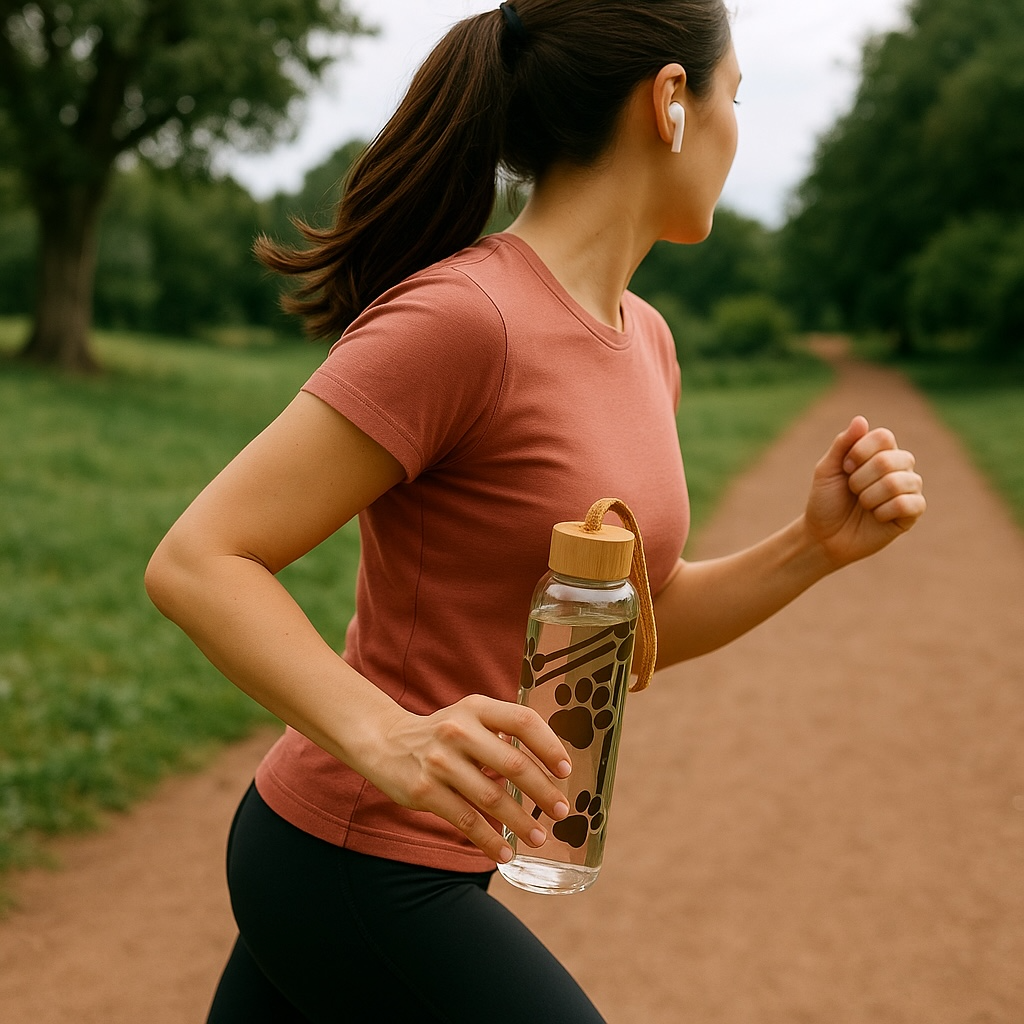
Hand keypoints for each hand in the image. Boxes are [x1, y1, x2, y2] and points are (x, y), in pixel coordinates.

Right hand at [366, 694, 572, 863]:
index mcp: (477, 708)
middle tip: (561, 810)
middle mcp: (459, 731)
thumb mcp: (470, 717)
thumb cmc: (443, 733)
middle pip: (513, 763)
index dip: (549, 745)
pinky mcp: (425, 791)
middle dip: (543, 791)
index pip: (523, 721)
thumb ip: (503, 731)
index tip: (566, 770)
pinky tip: (506, 853)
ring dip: (521, 821)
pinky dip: (489, 841)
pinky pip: (466, 820)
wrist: (386, 742)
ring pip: (492, 798)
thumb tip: (552, 764)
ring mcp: (441, 761)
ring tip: (539, 837)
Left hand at [804, 416, 925, 569]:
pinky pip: (908, 504)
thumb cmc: (826, 500)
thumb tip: (860, 419)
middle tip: (852, 491)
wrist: (824, 536)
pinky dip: (883, 512)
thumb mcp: (827, 469)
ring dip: (869, 497)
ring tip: (863, 505)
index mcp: (880, 452)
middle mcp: (899, 467)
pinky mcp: (912, 513)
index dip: (860, 452)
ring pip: (898, 482)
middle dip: (860, 479)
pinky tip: (876, 517)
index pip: (883, 437)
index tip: (845, 468)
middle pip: (890, 459)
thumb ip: (843, 444)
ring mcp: (908, 489)